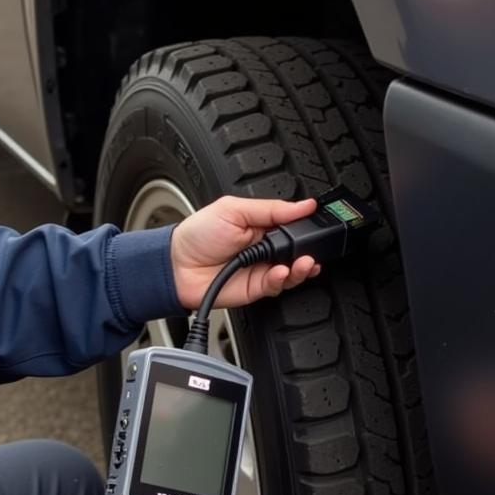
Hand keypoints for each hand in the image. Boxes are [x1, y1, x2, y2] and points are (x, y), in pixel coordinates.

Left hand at [170, 195, 321, 309]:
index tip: (318, 223)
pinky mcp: (257, 289)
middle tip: (311, 246)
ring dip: (302, 267)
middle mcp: (266, 248)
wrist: (177, 266)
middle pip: (298, 250)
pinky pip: (278, 285)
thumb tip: (304, 204)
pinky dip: (283, 279)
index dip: (306, 226)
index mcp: (263, 225)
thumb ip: (271, 208)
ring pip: (293, 271)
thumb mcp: (234, 209)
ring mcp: (263, 269)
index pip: (294, 226)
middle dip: (308, 249)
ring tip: (304, 262)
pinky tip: (282, 272)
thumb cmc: (197, 235)